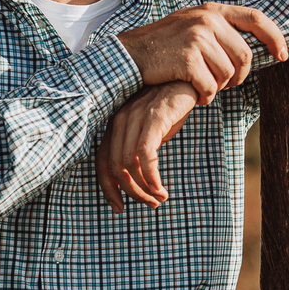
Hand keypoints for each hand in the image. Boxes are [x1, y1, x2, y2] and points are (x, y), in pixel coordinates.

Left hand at [96, 81, 197, 212]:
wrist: (187, 81)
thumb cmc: (169, 108)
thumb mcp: (149, 131)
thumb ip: (138, 150)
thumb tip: (136, 180)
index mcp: (114, 126)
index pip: (101, 162)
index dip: (107, 188)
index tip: (118, 208)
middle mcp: (119, 121)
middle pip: (113, 167)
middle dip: (131, 192)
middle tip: (150, 204)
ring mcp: (134, 118)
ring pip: (128, 164)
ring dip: (143, 188)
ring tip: (159, 198)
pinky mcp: (153, 118)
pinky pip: (145, 154)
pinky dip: (151, 177)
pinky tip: (161, 188)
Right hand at [117, 3, 287, 103]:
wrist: (128, 55)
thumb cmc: (162, 46)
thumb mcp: (191, 27)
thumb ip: (218, 29)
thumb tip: (253, 47)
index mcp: (211, 10)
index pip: (256, 18)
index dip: (275, 37)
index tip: (283, 55)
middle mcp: (207, 19)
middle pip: (245, 57)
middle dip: (237, 78)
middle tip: (220, 85)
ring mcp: (197, 38)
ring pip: (228, 75)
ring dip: (217, 88)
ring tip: (200, 86)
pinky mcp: (187, 58)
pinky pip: (211, 87)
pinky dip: (204, 96)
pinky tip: (191, 92)